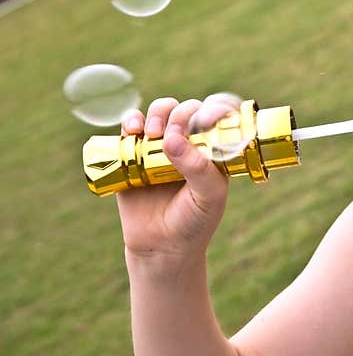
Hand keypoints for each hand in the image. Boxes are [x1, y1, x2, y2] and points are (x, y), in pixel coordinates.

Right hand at [116, 98, 228, 265]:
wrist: (161, 247)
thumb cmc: (194, 221)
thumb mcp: (208, 197)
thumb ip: (197, 168)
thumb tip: (172, 138)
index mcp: (214, 150)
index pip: (218, 116)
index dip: (214, 108)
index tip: (206, 118)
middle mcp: (190, 143)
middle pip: (187, 110)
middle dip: (180, 114)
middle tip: (172, 135)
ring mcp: (161, 147)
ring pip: (160, 111)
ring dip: (157, 112)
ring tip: (152, 132)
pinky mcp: (134, 154)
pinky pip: (132, 126)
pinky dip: (130, 120)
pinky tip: (131, 129)